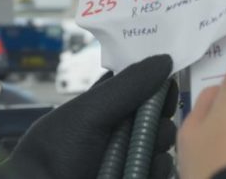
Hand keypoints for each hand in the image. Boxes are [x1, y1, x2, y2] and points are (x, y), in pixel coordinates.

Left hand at [4, 54, 177, 178]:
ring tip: (144, 147)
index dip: (155, 82)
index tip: (168, 81)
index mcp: (103, 106)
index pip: (138, 86)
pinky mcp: (135, 175)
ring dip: (159, 141)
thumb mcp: (90, 112)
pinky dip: (158, 166)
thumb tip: (163, 59)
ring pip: (161, 142)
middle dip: (159, 114)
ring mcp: (127, 156)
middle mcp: (118, 129)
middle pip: (155, 114)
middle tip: (153, 119)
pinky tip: (146, 166)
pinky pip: (160, 168)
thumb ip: (127, 86)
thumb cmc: (57, 150)